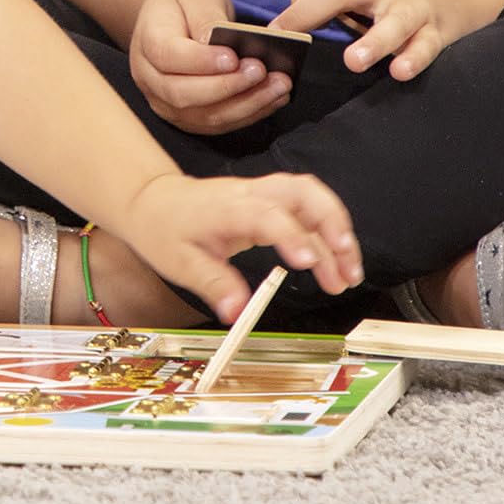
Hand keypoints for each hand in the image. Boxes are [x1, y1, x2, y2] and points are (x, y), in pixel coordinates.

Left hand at [124, 169, 362, 323]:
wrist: (153, 201)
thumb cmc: (166, 230)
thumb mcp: (180, 263)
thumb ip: (213, 285)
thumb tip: (237, 313)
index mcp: (227, 208)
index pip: (266, 215)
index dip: (291, 235)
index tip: (309, 262)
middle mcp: (250, 193)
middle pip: (302, 193)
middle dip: (332, 227)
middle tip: (347, 271)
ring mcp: (262, 191)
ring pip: (311, 194)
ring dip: (337, 228)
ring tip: (350, 272)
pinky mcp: (270, 197)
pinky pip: (307, 202)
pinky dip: (328, 225)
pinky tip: (336, 258)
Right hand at [130, 0, 291, 135]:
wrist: (172, 23)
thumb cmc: (186, 7)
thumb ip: (205, 17)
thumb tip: (217, 42)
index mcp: (147, 41)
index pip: (168, 56)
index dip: (201, 61)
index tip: (233, 57)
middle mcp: (149, 78)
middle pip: (183, 94)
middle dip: (227, 86)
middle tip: (261, 70)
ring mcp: (166, 103)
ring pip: (204, 116)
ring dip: (246, 104)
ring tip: (279, 86)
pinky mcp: (187, 118)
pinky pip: (218, 124)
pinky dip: (249, 114)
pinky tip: (273, 98)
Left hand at [262, 0, 464, 80]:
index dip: (298, 2)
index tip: (286, 24)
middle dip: (312, 10)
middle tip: (287, 34)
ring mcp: (411, 6)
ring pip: (394, 22)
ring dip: (374, 42)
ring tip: (353, 61)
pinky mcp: (434, 32)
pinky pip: (425, 46)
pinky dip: (413, 58)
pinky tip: (399, 71)